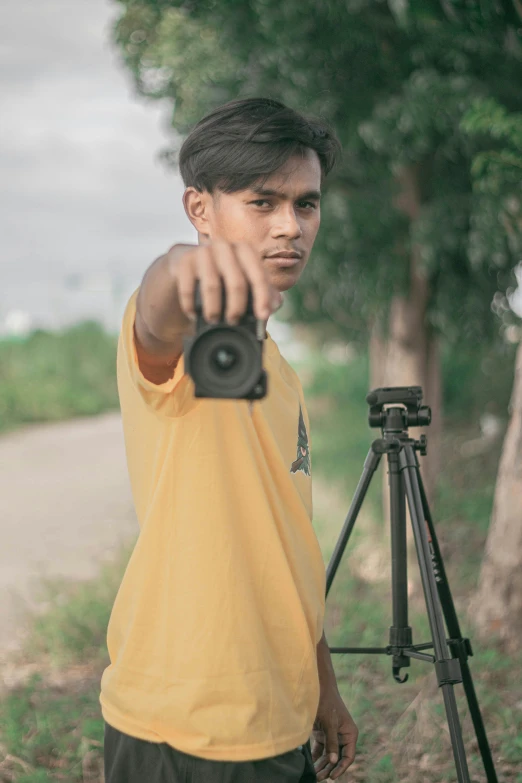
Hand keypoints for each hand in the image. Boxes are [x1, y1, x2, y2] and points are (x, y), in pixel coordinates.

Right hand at [166, 241, 282, 325]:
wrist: (189, 267)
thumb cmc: (223, 277)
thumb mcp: (246, 282)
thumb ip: (265, 293)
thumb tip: (275, 304)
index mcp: (245, 251)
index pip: (258, 275)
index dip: (262, 297)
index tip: (263, 317)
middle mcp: (225, 247)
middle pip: (236, 282)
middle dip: (237, 307)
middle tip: (233, 322)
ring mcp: (203, 252)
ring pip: (212, 285)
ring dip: (214, 309)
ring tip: (214, 320)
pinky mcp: (184, 260)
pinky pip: (189, 287)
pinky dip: (191, 305)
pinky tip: (193, 315)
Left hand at [311, 688, 358, 780]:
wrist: (318, 688)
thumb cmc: (327, 703)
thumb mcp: (330, 723)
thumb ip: (332, 742)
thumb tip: (334, 761)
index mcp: (350, 734)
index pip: (348, 756)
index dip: (341, 768)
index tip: (332, 776)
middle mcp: (343, 736)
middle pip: (337, 758)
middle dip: (329, 768)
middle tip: (319, 778)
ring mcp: (333, 736)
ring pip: (329, 755)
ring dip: (322, 765)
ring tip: (315, 775)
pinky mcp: (323, 734)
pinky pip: (321, 750)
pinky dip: (316, 757)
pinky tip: (311, 765)